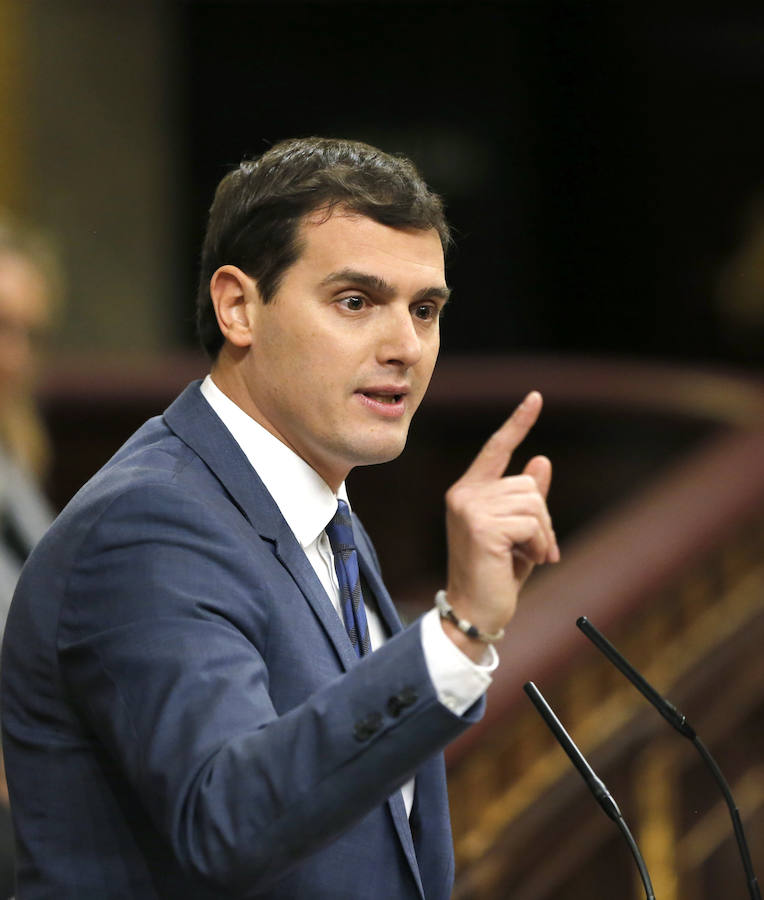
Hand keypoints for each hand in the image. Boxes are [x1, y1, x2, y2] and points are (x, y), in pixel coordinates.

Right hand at [442, 391, 557, 657]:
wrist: (475, 611)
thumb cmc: (495, 575)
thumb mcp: (518, 532)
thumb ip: (527, 498)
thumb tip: (541, 460)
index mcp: (469, 491)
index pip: (497, 448)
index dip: (518, 422)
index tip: (536, 397)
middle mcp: (464, 494)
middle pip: (528, 484)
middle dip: (543, 520)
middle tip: (535, 551)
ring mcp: (470, 508)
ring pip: (533, 503)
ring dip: (542, 536)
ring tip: (528, 558)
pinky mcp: (482, 526)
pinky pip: (532, 523)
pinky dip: (538, 545)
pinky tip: (523, 562)